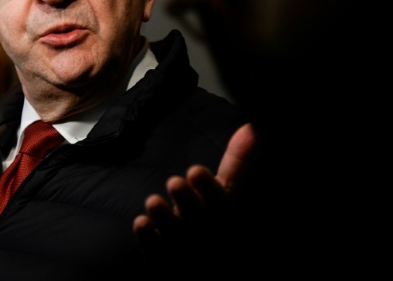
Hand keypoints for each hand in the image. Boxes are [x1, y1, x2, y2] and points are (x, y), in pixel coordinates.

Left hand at [133, 123, 255, 265]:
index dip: (209, 190)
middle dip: (187, 202)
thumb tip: (251, 127)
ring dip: (165, 220)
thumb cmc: (213, 221)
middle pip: (201, 224)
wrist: (201, 261)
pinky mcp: (168, 266)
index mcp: (228, 220)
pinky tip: (141, 223)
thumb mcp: (226, 193)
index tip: (194, 170)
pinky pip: (157, 257)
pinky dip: (149, 240)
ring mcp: (190, 255)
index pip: (224, 207)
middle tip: (173, 181)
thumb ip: (238, 162)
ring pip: (178, 240)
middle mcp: (211, 238)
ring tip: (153, 201)